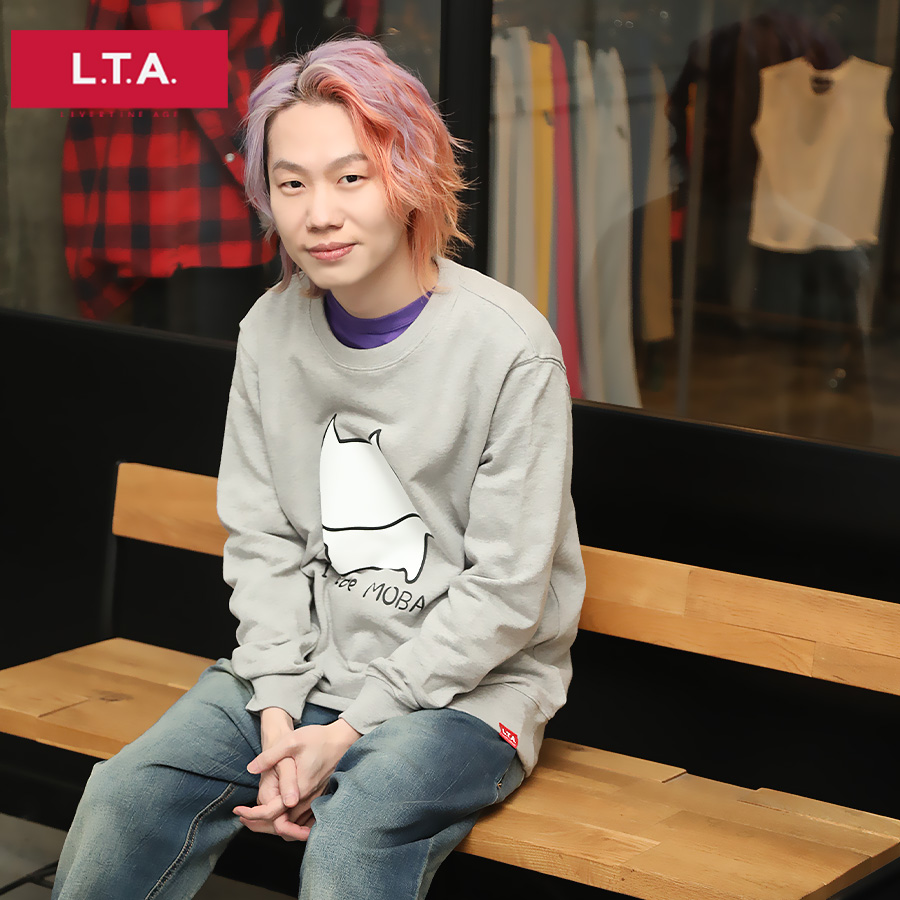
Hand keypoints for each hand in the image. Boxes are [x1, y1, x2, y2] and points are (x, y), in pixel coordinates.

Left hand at [233, 707, 310, 840]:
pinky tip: (275, 815)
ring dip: (271, 825)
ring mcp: (315, 801)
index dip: (252, 815)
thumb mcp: (291, 741)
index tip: (238, 811)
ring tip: (253, 817)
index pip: (272, 814)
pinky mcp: (318, 799)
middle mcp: (308, 800)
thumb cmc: (317, 738)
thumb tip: (251, 768)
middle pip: (280, 826)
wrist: (341, 739)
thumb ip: (270, 756)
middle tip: (241, 817)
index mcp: (299, 789)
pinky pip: (301, 821)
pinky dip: (286, 823)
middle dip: (258, 825)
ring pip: (291, 826)